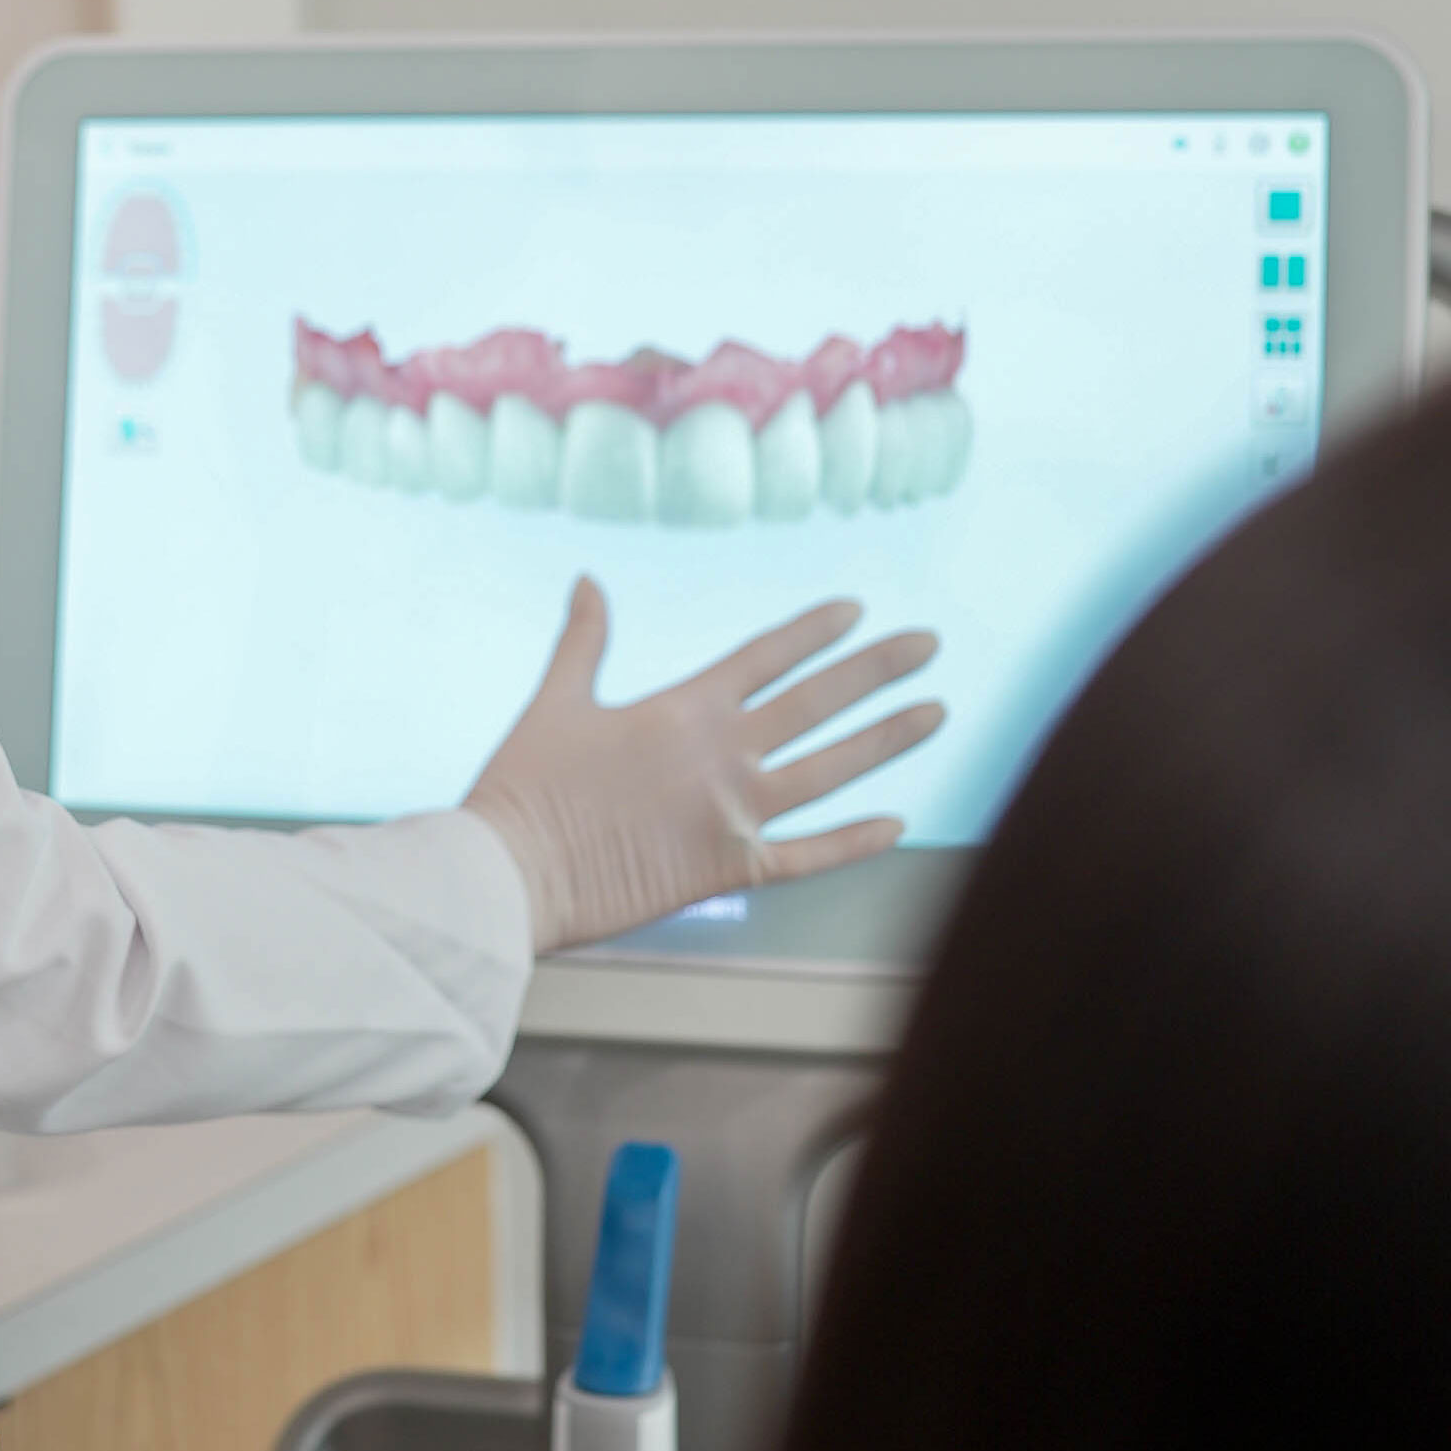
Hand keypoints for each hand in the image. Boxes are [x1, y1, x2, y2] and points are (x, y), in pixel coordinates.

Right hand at [464, 581, 942, 954]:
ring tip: (936, 713)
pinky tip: (898, 824)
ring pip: (831, 771)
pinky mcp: (730, 870)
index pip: (765, 655)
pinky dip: (855, 842)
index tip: (857, 610)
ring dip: (887, 740)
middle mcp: (722, 754)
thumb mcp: (556, 700)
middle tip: (929, 644)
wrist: (514, 869)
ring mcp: (733, 813)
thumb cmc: (526, 784)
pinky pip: (808, 856)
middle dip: (878, 669)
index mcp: (682, 707)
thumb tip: (587, 580)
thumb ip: (583, 641)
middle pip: (817, 701)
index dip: (814, 631)